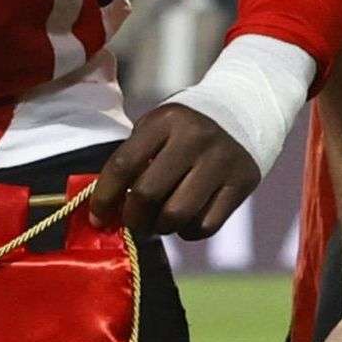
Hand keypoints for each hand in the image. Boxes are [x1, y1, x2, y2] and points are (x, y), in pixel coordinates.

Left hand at [95, 100, 260, 237]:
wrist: (244, 110)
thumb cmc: (186, 127)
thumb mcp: (158, 127)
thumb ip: (135, 159)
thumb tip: (108, 207)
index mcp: (165, 121)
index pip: (124, 164)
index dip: (104, 197)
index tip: (97, 217)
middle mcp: (194, 138)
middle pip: (148, 194)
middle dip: (133, 218)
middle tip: (132, 222)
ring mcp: (221, 161)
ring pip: (177, 215)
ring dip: (160, 227)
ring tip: (159, 222)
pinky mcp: (242, 183)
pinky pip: (205, 226)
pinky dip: (188, 232)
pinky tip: (186, 221)